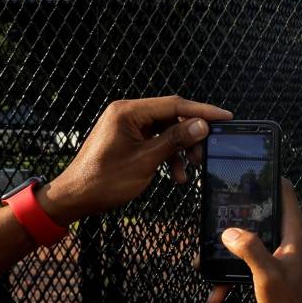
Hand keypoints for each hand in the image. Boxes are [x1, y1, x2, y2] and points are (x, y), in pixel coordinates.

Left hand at [41, 96, 230, 222]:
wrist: (76, 197)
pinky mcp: (127, 138)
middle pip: (171, 116)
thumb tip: (201, 125)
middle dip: (190, 135)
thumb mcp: (145, 161)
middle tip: (205, 154)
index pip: (174, 105)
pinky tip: (175, 174)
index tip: (226, 118)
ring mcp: (126, 125)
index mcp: (128, 111)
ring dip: (180, 149)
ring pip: (165, 130)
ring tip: (189, 169)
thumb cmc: (103, 180)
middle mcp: (127, 113)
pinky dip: (167, 155)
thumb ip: (174, 140)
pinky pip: (155, 140)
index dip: (202, 111)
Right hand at [211, 180, 301, 302]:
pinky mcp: (271, 273)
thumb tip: (229, 231)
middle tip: (214, 215)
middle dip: (236, 218)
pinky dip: (231, 277)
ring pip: (248, 243)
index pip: (285, 192)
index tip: (247, 172)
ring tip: (204, 261)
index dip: (269, 177)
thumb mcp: (267, 275)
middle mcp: (288, 241)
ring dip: (228, 253)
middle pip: (260, 216)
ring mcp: (280, 257)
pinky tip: (217, 294)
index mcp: (293, 233)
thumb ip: (250, 250)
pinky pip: (247, 267)